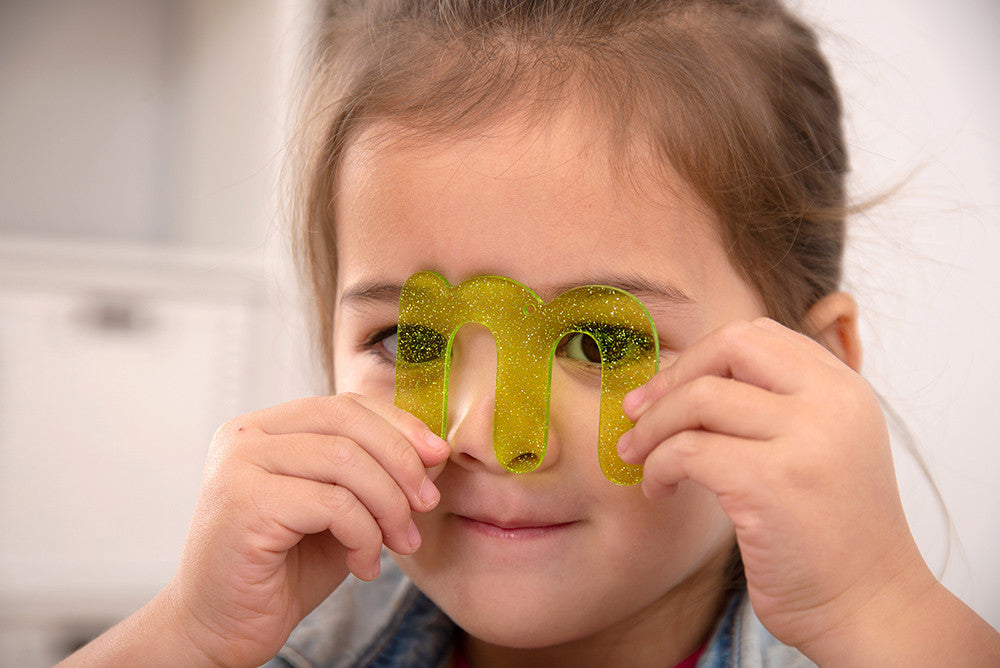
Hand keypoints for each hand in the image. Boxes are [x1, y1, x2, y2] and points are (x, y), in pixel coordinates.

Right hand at [162, 393, 449, 666]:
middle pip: (346, 419)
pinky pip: (333, 503)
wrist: (223, 629)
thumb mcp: (342, 511)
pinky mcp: (244, 504)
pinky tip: (365, 566)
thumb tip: (434, 451)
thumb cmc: (283, 570)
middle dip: (402, 460)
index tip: (438, 457)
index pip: (345, 404)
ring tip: (402, 543)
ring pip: (345, 460)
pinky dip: (364, 535)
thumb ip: (376, 475)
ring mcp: (239, 465)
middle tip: (427, 504)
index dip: (399, 425)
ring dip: (389, 505)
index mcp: (267, 427)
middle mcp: (246, 435)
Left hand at [617, 317, 930, 654]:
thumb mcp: (823, 447)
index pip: (758, 334)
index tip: (666, 390)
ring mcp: (806, 439)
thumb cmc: (831, 535)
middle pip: (730, 346)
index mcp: (844, 388)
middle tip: (636, 414)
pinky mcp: (772, 482)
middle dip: (672, 377)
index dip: (700, 357)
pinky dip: (658, 467)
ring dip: (652, 428)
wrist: (872, 608)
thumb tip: (684, 379)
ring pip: (699, 398)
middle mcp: (832, 403)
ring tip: (639, 458)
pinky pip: (687, 451)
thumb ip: (778, 405)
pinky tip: (660, 490)